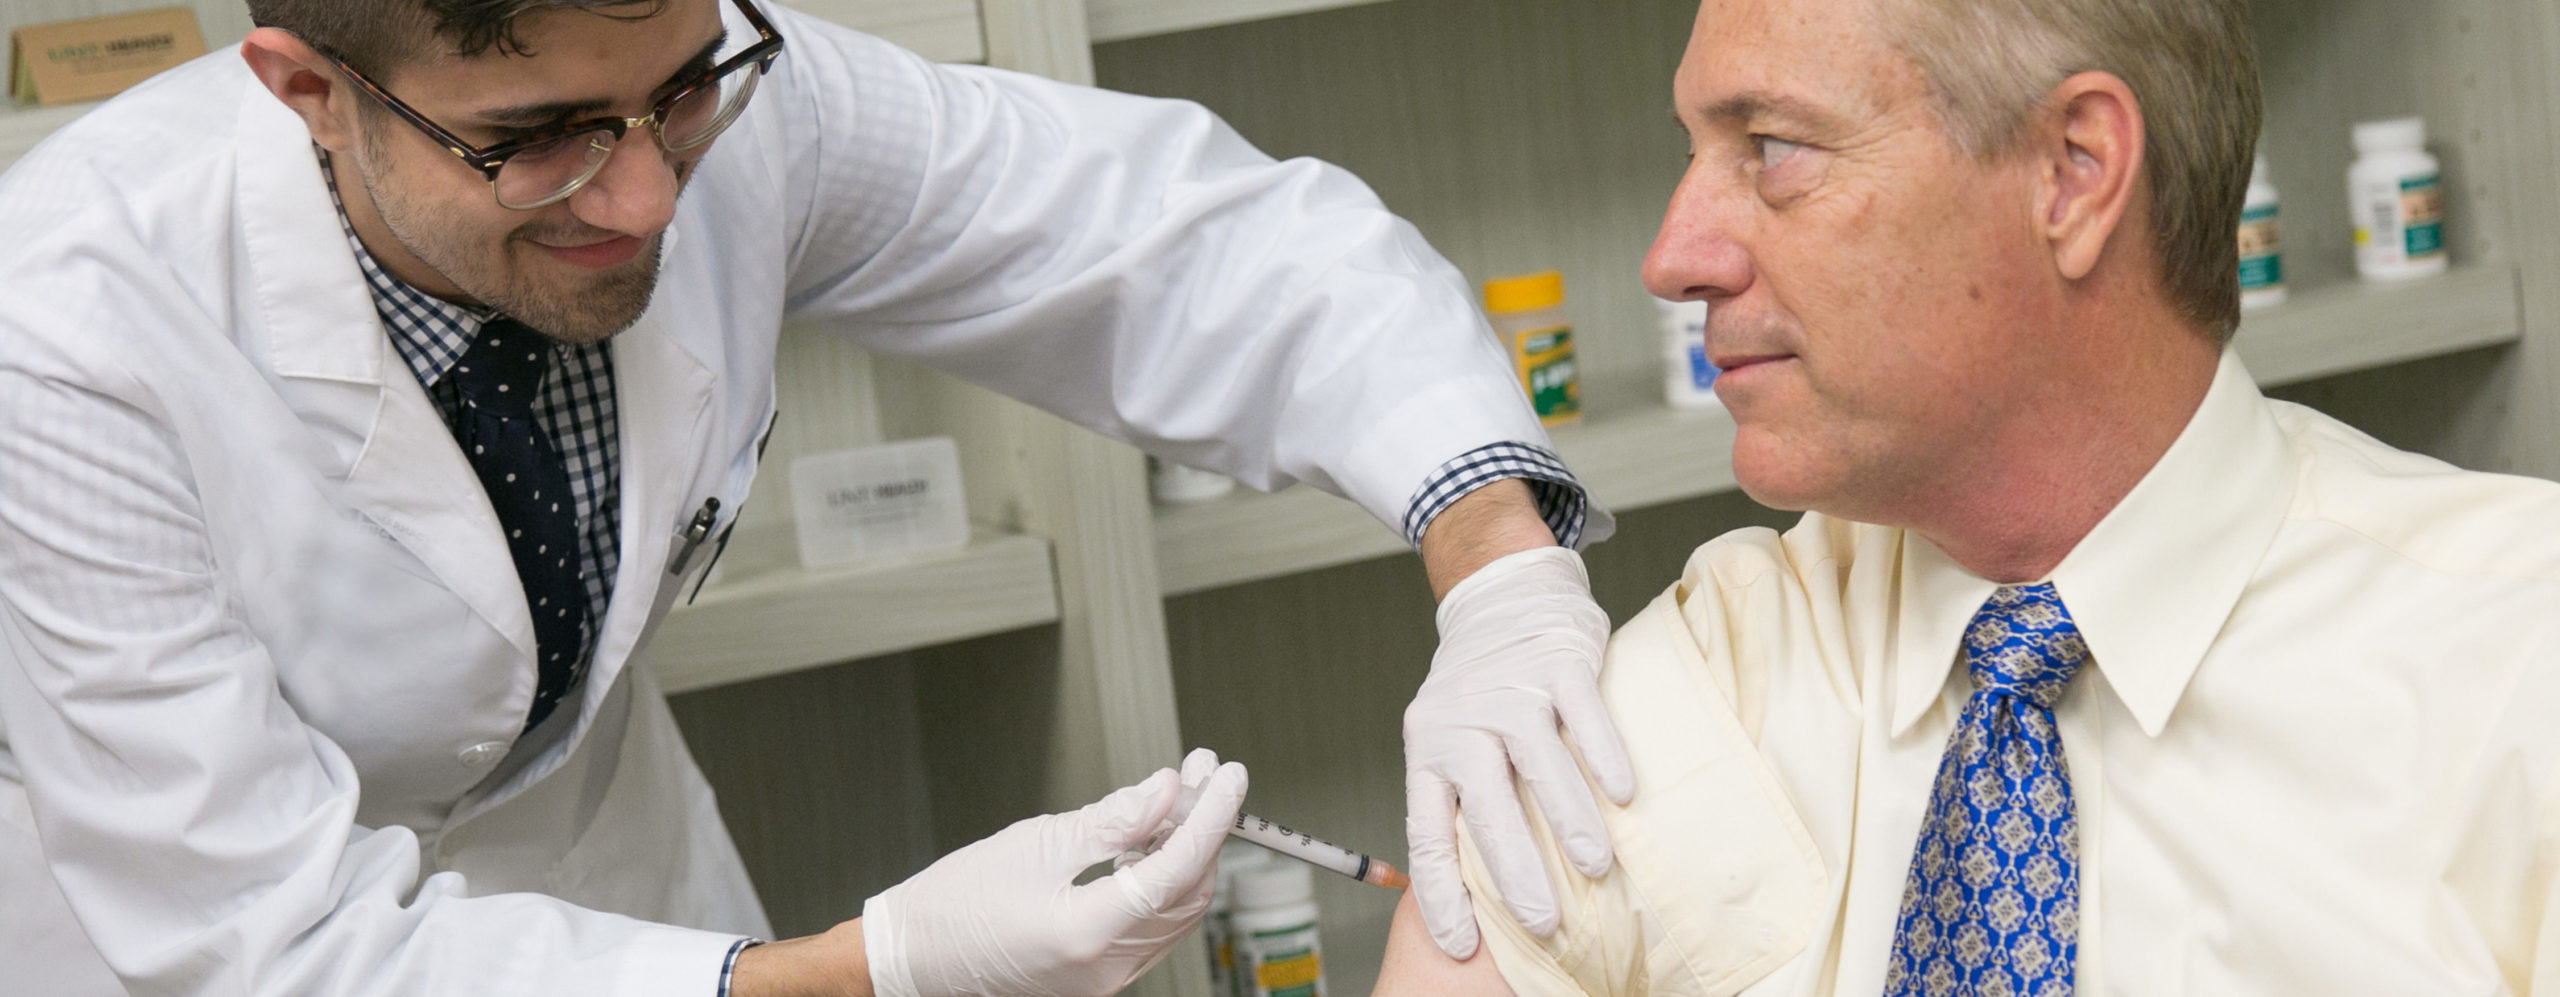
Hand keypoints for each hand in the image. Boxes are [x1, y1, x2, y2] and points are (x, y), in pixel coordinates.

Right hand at [863, 753, 1247, 996]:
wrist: (909, 957)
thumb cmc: (951, 907)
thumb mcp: (1035, 843)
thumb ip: (1112, 818)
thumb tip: (1167, 791)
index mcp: (1089, 932)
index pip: (1179, 867)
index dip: (1211, 815)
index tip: (1227, 777)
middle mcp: (1105, 967)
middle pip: (1188, 892)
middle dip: (1202, 828)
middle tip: (1202, 776)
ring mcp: (1104, 978)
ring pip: (1174, 911)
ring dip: (1184, 852)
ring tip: (1175, 799)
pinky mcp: (1097, 976)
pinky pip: (1149, 926)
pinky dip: (1159, 881)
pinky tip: (1148, 842)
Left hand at [1402, 546, 1632, 958]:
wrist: (1500, 592)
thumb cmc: (1481, 687)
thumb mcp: (1451, 737)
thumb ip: (1464, 797)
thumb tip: (1486, 887)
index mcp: (1429, 749)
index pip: (1427, 833)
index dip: (1442, 893)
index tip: (1459, 945)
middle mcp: (1463, 722)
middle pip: (1485, 806)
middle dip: (1514, 871)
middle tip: (1542, 922)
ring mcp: (1511, 690)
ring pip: (1538, 764)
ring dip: (1569, 820)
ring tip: (1594, 869)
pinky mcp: (1555, 662)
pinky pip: (1583, 715)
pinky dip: (1604, 756)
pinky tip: (1624, 793)